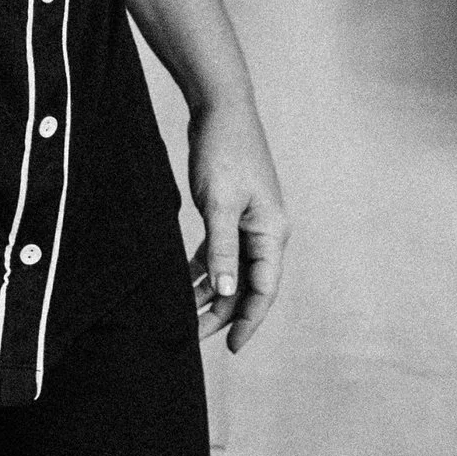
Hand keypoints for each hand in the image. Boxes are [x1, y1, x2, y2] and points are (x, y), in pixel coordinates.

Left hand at [187, 96, 287, 352]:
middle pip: (248, 284)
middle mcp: (266, 231)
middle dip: (223, 312)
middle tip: (195, 337)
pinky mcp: (233, 211)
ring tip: (184, 314)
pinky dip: (205, 268)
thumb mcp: (218, 204)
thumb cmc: (223, 152)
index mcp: (271, 232)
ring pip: (232, 269)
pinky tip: (185, 283)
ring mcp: (250, 221)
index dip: (248, 321)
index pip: (263, 289)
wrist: (222, 108)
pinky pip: (222, 251)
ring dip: (211, 292)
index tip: (231, 347)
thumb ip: (221, 251)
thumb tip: (223, 293)